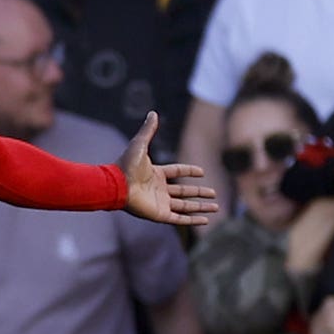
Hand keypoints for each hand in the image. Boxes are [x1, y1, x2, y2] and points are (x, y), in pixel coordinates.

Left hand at [119, 113, 219, 227]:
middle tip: (215, 193)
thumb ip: (148, 130)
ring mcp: (160, 203)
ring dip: (201, 207)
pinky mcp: (160, 214)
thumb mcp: (140, 143)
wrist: (117, 184)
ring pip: (185, 206)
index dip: (189, 172)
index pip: (177, 172)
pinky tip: (206, 221)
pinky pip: (180, 219)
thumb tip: (153, 112)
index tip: (202, 172)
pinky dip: (193, 220)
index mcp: (155, 174)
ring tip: (216, 208)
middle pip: (184, 192)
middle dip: (200, 193)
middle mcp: (159, 189)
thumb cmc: (126, 165)